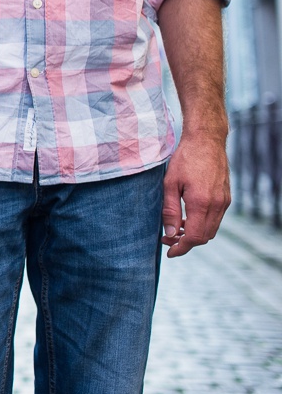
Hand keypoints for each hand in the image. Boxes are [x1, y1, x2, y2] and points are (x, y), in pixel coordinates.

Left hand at [161, 133, 230, 256]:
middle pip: (204, 237)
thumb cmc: (185, 159)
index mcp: (202, 203)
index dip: (181, 248)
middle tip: (167, 239)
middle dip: (186, 243)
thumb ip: (170, 211)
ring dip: (195, 234)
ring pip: (211, 229)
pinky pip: (215, 219)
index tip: (169, 252)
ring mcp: (224, 201)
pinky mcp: (226, 197)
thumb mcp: (170, 184)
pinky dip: (202, 225)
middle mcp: (217, 205)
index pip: (195, 237)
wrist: (206, 141)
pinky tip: (188, 218)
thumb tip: (170, 234)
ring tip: (175, 229)